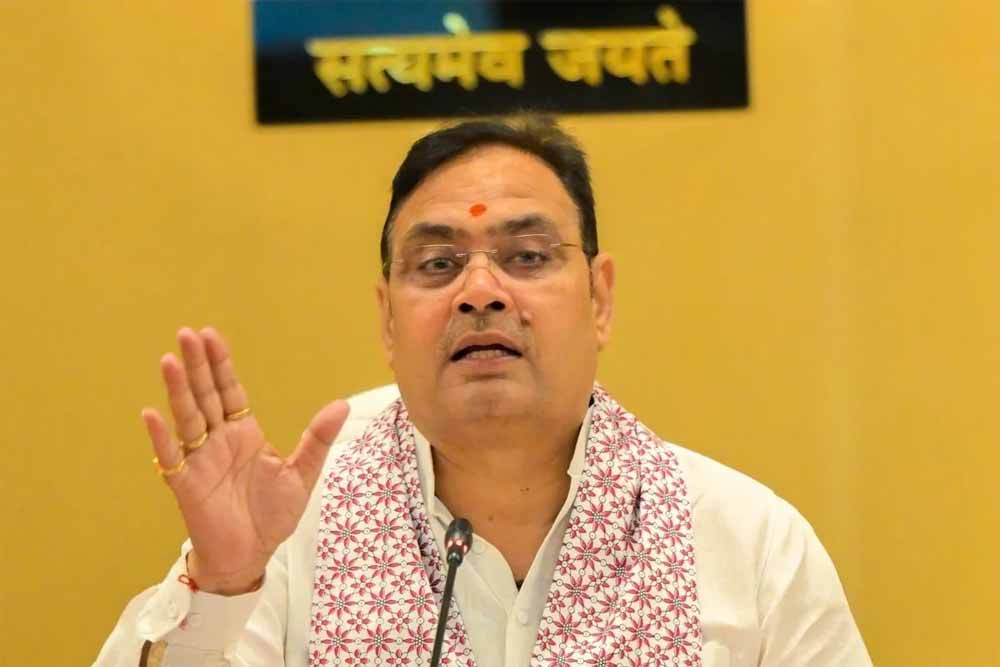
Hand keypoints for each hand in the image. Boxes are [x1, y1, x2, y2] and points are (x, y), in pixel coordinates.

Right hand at [143, 327, 348, 594]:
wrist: (252, 555)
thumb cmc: (272, 515)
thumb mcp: (303, 474)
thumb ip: (317, 438)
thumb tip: (342, 404)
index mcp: (244, 432)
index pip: (229, 390)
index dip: (220, 364)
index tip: (210, 334)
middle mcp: (218, 440)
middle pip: (205, 395)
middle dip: (197, 365)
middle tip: (187, 333)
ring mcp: (200, 460)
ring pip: (187, 418)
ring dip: (177, 390)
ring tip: (169, 360)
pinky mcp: (186, 485)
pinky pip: (172, 457)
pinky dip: (161, 437)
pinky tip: (151, 414)